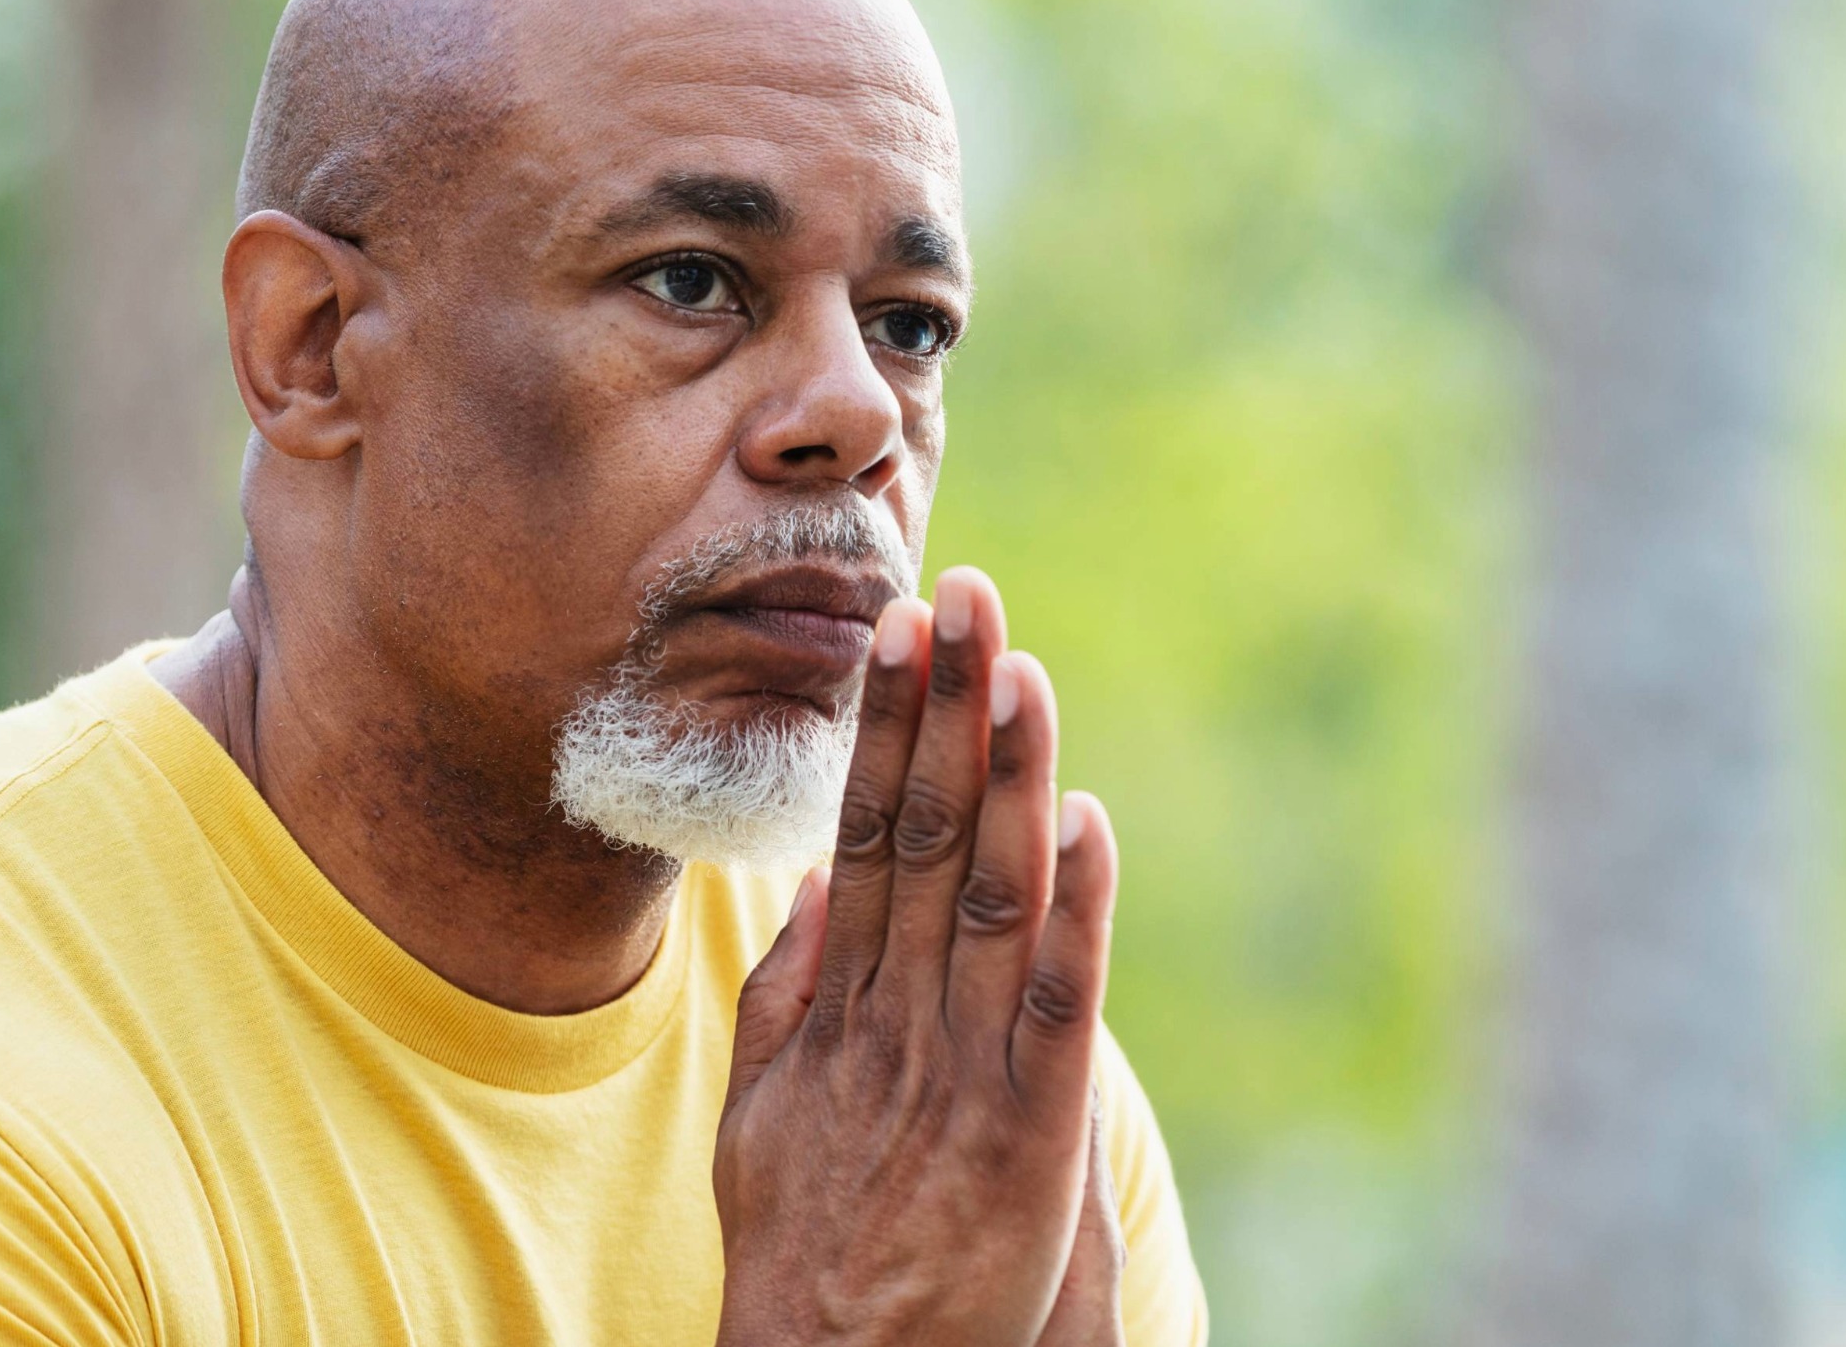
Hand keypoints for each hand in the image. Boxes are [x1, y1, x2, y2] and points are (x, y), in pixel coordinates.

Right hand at [715, 567, 1119, 1346]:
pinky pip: (1055, 1004)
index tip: (905, 632)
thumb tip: (810, 882)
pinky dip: (1074, 912)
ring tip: (1018, 665)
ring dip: (1006, 777)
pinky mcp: (1028, 1134)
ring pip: (988, 897)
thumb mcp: (760, 1116)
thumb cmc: (804, 1253)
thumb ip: (784, 998)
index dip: (889, 731)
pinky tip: (1085, 823)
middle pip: (920, 839)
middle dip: (943, 712)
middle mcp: (897, 1020)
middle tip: (961, 593)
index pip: (865, 836)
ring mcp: (961, 1073)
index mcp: (840, 1007)